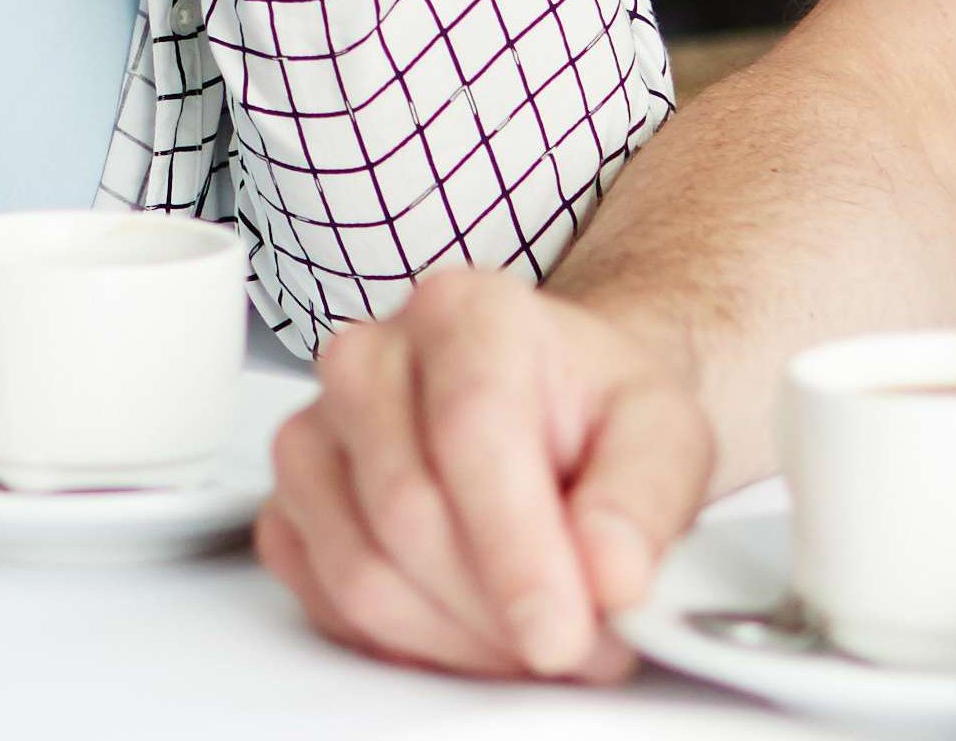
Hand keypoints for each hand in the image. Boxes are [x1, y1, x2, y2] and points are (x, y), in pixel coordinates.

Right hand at [258, 267, 718, 681]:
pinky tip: (467, 625)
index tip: (562, 631)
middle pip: (409, 513)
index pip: (470, 431)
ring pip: (360, 571)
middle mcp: (371, 357)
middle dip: (497, 610)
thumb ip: (645, 500)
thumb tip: (611, 575)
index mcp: (466, 312)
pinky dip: (405, 641)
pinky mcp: (287, 503)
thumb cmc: (593, 412)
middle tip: (579, 643)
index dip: (515, 548)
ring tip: (530, 633)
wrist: (553, 409)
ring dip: (457, 637)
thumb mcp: (667, 434)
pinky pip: (325, 599)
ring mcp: (314, 431)